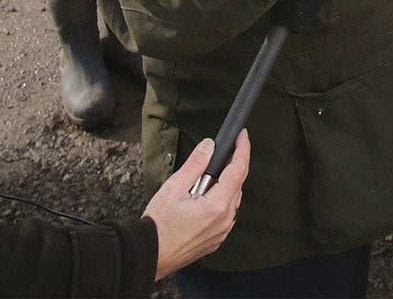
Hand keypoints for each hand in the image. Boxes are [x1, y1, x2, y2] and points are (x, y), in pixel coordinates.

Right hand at [146, 135, 248, 280]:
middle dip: (231, 166)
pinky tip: (206, 197)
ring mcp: (222, 232)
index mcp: (217, 206)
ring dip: (225, 184)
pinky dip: (221, 200)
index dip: (242, 149)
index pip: (238, 170)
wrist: (150, 255)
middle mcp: (225, 220)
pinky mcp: (217, 239)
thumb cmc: (158, 226)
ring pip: (233, 199)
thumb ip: (195, 164)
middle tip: (219, 154)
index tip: (242, 135)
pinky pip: (227, 214)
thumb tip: (209, 146)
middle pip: (237, 184)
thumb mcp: (174, 187)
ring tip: (203, 181)